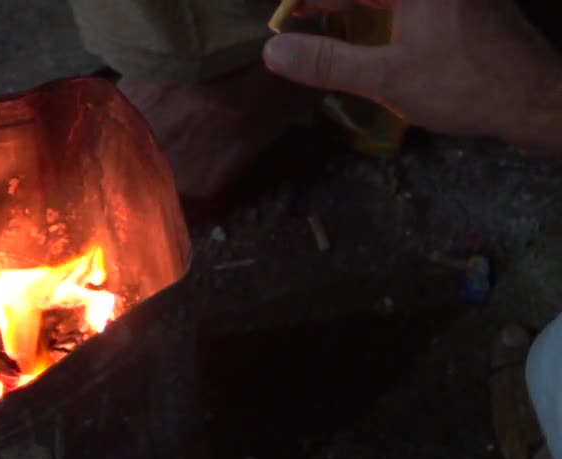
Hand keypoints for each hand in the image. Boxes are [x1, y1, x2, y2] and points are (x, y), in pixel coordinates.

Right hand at [263, 0, 561, 145]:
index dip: (308, 1)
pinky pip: (410, 2)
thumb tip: (274, 50)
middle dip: (329, 3)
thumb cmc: (461, 85)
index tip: (283, 18)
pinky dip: (379, 8)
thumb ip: (327, 62)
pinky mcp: (462, 2)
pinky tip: (363, 23)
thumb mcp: (386, 77)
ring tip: (322, 17)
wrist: (534, 98)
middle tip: (298, 16)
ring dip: (354, 4)